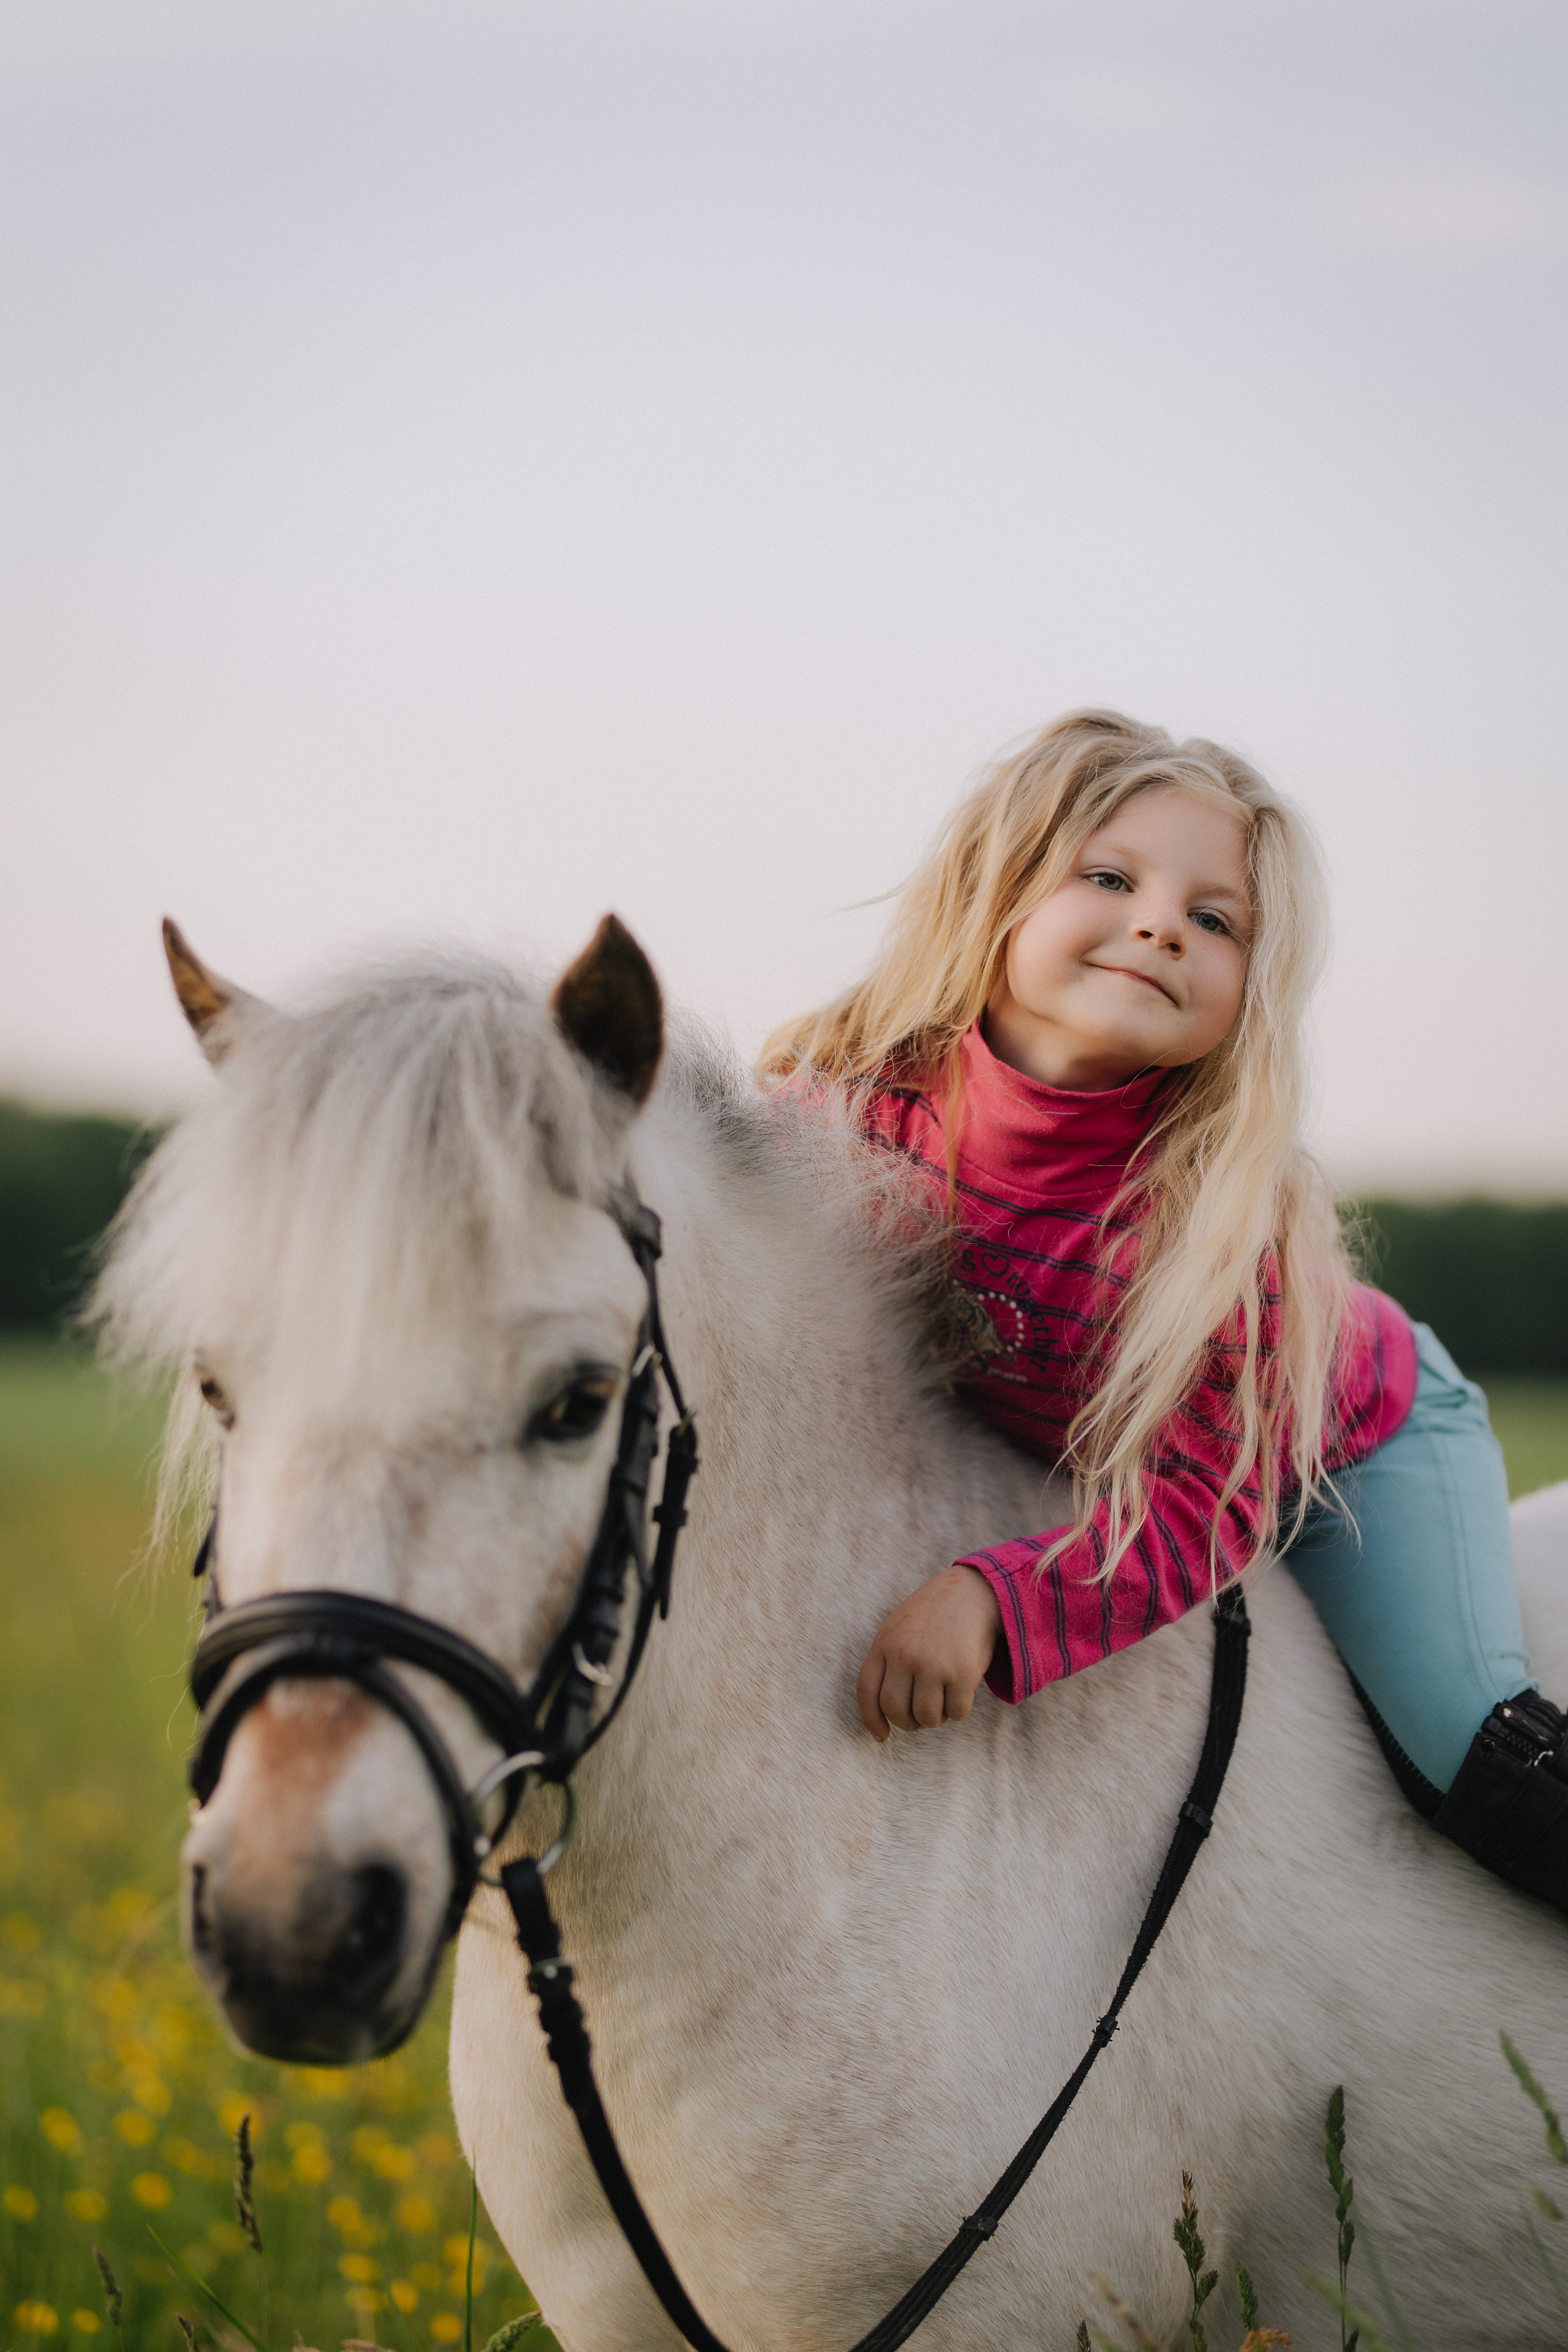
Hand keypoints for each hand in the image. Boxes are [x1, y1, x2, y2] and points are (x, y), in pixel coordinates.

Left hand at [856, 1564, 1002, 1741]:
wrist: (975, 1591)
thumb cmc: (936, 1615)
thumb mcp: (900, 1628)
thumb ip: (888, 1662)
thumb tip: (883, 1713)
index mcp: (885, 1642)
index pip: (867, 1692)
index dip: (872, 1720)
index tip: (882, 1736)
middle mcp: (904, 1655)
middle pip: (896, 1710)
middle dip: (909, 1722)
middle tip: (921, 1717)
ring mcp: (932, 1664)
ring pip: (927, 1717)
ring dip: (935, 1718)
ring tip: (943, 1700)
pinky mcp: (962, 1672)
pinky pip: (956, 1712)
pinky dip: (959, 1710)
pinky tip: (962, 1691)